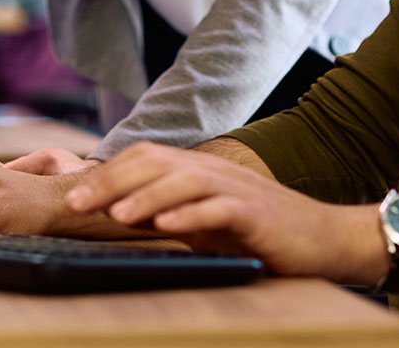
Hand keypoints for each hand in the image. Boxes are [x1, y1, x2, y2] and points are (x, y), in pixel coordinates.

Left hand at [63, 142, 386, 281]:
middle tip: (77, 204)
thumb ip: (169, 212)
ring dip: (146, 196)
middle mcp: (214, 172)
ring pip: (185, 181)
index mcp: (198, 170)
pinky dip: (192, 215)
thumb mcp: (205, 222)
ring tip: (116, 215)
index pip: (145, 158)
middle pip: (157, 162)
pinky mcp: (258, 215)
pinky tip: (168, 226)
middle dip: (113, 181)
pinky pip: (221, 209)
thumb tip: (118, 216)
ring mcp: (237, 190)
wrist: (325, 239)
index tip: (73, 197)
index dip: (106, 173)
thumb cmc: (259, 234)